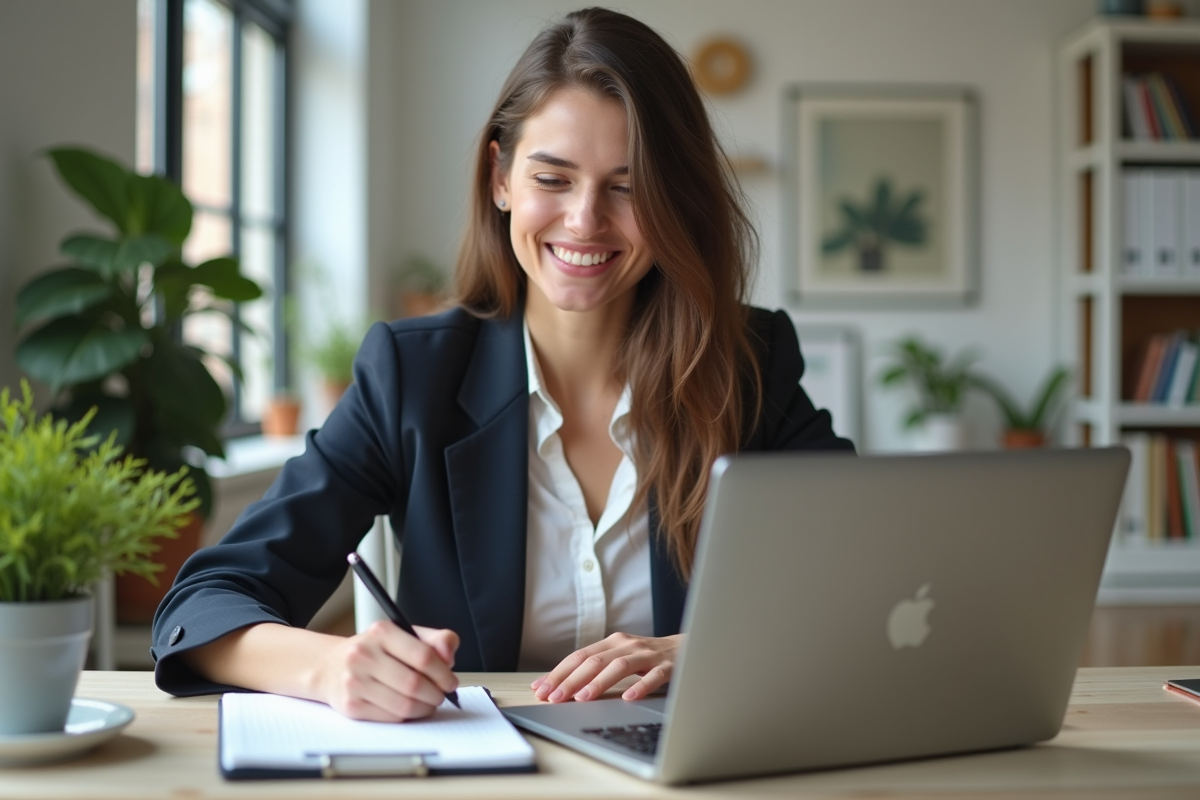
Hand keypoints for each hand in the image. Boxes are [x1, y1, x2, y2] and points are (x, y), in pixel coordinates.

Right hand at [314, 622, 458, 721]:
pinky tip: (410, 709)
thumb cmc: (376, 651)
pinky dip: (407, 717)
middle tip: (441, 695)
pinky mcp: (351, 705)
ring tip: (429, 703)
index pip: (423, 655)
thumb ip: (436, 640)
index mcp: (381, 632)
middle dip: (436, 694)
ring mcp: (354, 681)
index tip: (450, 681)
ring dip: (425, 708)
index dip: (443, 673)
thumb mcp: (406, 635)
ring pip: (404, 705)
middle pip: (414, 684)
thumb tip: (449, 656)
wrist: (332, 666)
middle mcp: (363, 654)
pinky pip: (390, 718)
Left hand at [531, 633, 681, 702]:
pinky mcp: (669, 666)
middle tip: (553, 698)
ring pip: (620, 666)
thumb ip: (596, 669)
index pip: (579, 657)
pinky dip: (641, 686)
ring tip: (582, 698)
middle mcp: (627, 645)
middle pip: (594, 661)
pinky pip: (653, 676)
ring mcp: (648, 654)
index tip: (540, 689)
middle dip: (571, 680)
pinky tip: (628, 698)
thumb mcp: (621, 658)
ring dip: (599, 682)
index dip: (558, 672)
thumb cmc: (649, 658)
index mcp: (613, 642)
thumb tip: (560, 686)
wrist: (690, 647)